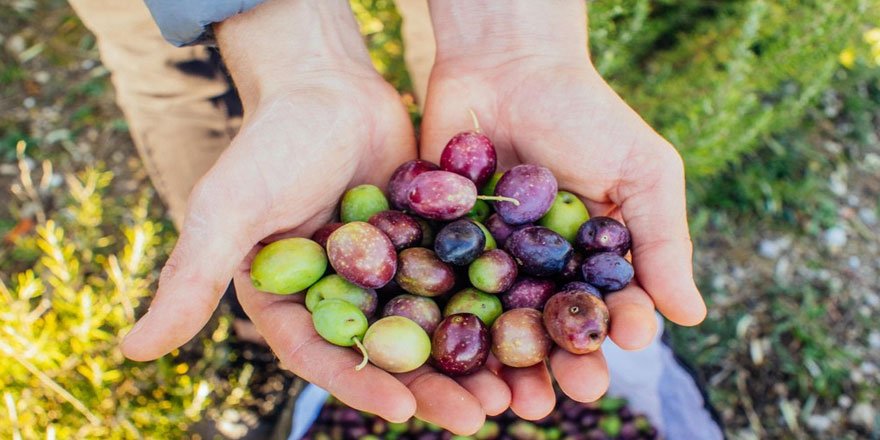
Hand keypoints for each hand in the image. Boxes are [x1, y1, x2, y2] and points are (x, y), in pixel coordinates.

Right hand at [121, 0, 507, 433]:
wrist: (328, 83)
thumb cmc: (271, 141)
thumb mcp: (229, 207)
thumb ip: (192, 276)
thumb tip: (128, 352)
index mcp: (290, 301)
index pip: (326, 356)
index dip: (363, 385)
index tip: (407, 411)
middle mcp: (341, 295)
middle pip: (389, 353)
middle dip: (432, 387)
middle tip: (478, 416)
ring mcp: (388, 272)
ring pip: (432, 325)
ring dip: (471, 359)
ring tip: (516, 390)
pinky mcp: (426, 244)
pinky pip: (461, 281)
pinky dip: (491, 305)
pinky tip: (530, 325)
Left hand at [421, 0, 706, 418]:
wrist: (504, 65)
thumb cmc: (585, 113)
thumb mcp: (642, 171)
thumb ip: (663, 241)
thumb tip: (693, 317)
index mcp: (591, 261)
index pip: (606, 307)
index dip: (615, 331)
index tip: (621, 348)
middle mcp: (541, 271)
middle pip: (548, 329)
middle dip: (556, 364)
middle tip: (560, 394)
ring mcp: (489, 264)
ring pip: (495, 327)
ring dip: (502, 366)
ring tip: (505, 401)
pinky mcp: (441, 249)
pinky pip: (444, 294)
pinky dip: (447, 326)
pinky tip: (452, 354)